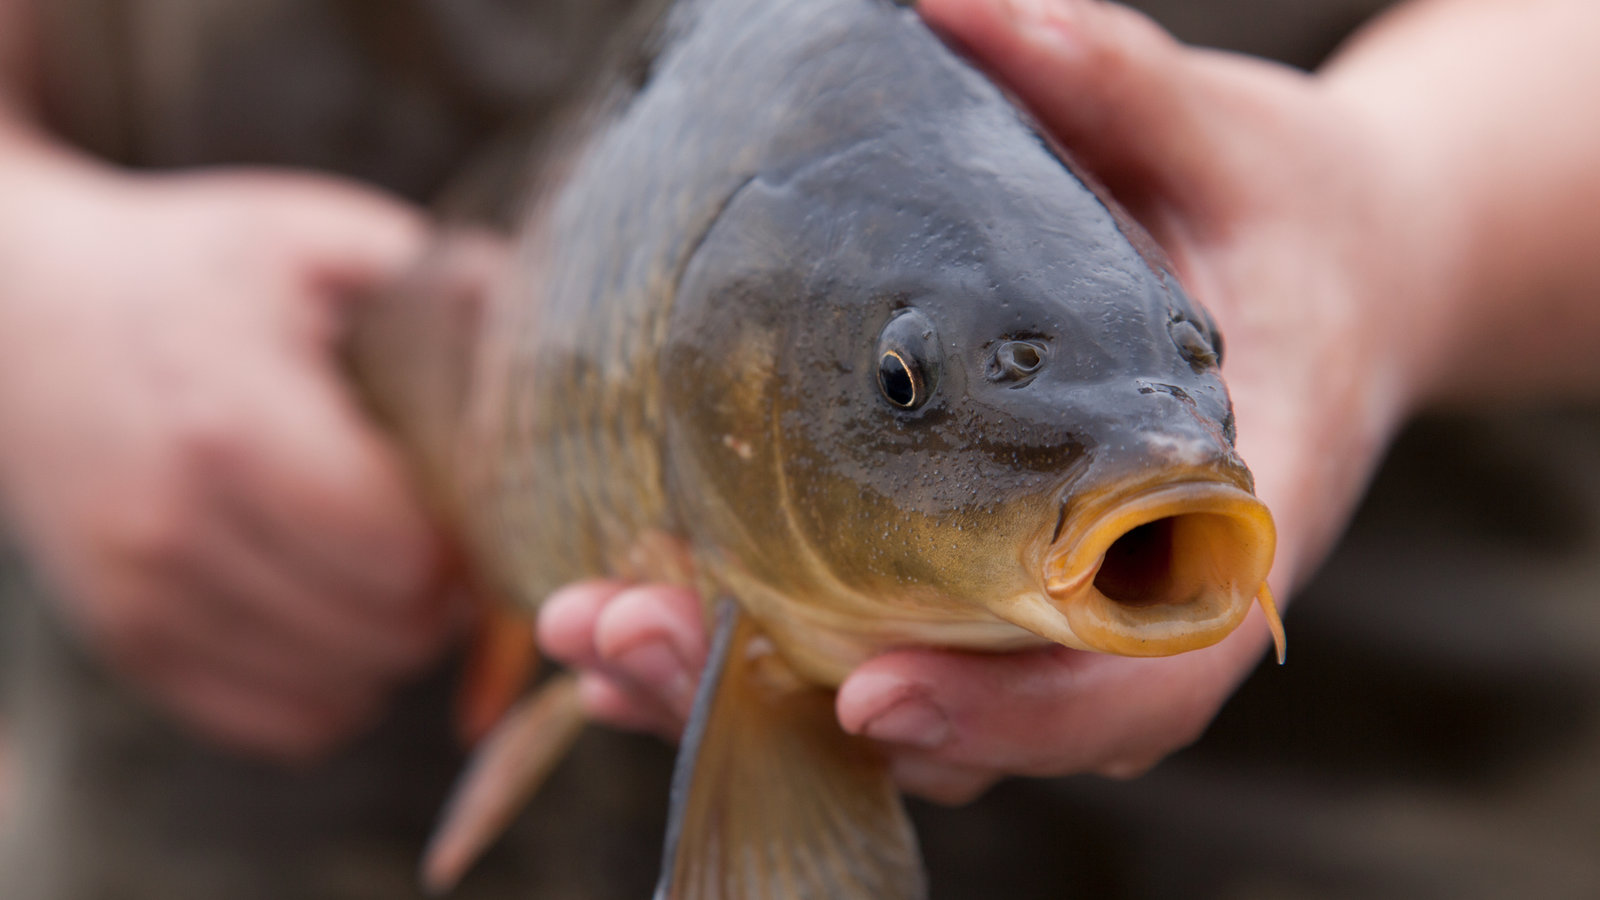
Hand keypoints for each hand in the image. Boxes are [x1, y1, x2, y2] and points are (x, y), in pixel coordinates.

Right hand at [0, 149, 464, 761]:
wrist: (22, 316)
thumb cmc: (202, 273)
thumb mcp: (327, 243)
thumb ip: (456, 296)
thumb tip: (576, 365)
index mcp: (233, 422)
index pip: (403, 559)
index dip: (466, 538)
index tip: (468, 493)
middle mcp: (172, 527)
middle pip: (387, 634)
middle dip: (442, 592)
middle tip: (436, 528)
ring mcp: (138, 596)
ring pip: (344, 691)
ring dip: (393, 640)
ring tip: (379, 556)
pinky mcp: (127, 643)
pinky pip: (285, 722)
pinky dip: (335, 680)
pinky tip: (330, 600)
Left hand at [540, 0, 1437, 800]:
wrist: (1329, 275)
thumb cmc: (1286, 215)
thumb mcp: (1223, 141)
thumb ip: (1112, 82)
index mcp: (1227, 521)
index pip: (1141, 679)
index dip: (1015, 713)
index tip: (869, 690)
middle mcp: (1136, 599)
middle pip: (986, 726)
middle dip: (799, 707)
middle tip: (631, 642)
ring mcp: (1061, 605)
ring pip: (916, 709)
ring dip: (744, 699)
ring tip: (594, 627)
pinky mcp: (997, 580)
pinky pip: (886, 651)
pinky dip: (761, 656)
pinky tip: (633, 611)